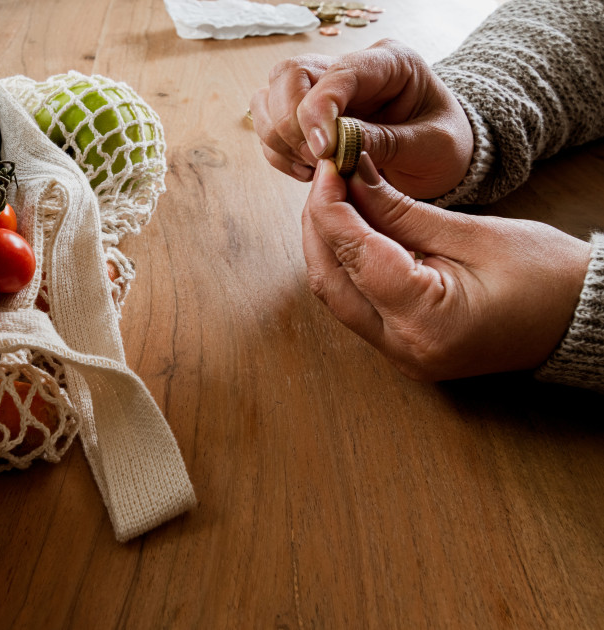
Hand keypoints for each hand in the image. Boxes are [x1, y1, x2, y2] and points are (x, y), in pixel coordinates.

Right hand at [250, 39, 473, 199]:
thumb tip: (336, 145)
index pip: (336, 73)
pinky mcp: (307, 118)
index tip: (322, 152)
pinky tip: (307, 172)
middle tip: (316, 159)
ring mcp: (323, 92)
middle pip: (289, 75)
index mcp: (388, 63)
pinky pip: (271, 128)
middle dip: (290, 122)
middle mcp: (349, 70)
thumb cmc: (444, 147)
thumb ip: (386, 143)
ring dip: (279, 138)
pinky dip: (278, 153)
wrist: (442, 160)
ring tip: (313, 168)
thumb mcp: (430, 147)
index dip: (318, 111)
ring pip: (269, 97)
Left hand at [302, 154, 590, 380]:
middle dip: (320, 224)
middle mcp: (402, 349)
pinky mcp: (400, 347)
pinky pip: (355, 302)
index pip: (354, 257)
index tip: (327, 166)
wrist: (581, 319)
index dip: (331, 207)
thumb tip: (351, 176)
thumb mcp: (472, 232)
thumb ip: (401, 211)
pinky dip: (346, 262)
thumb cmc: (546, 277)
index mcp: (425, 323)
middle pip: (329, 281)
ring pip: (336, 293)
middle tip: (326, 176)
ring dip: (328, 242)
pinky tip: (351, 226)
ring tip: (337, 194)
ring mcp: (398, 355)